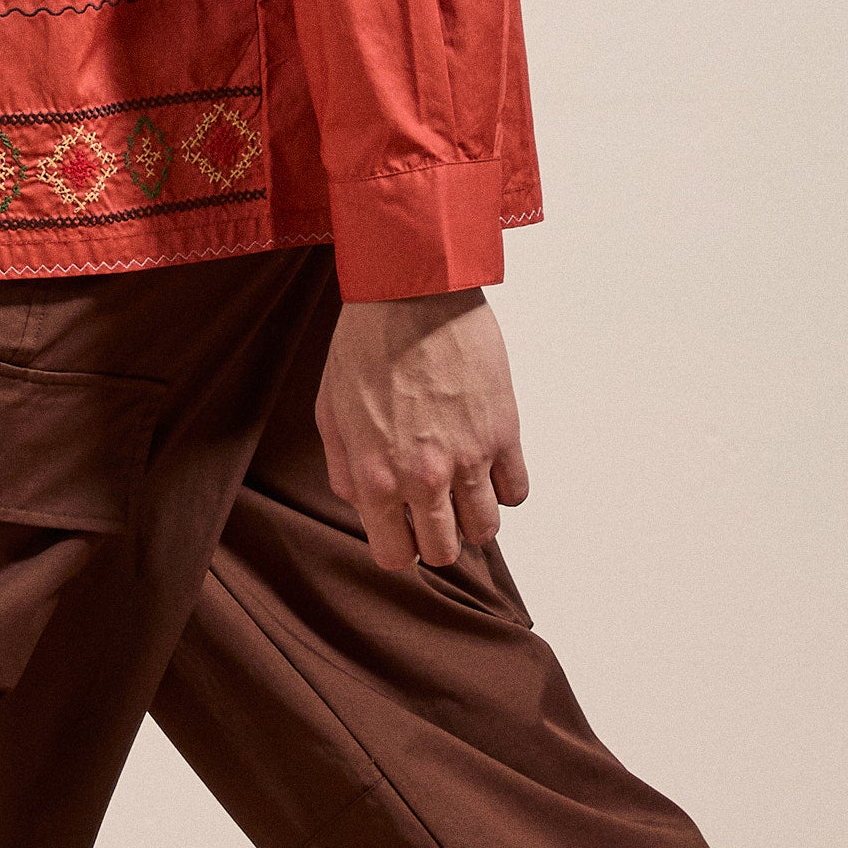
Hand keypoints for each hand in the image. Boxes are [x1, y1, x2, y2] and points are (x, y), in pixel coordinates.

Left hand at [314, 289, 529, 573]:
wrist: (411, 291)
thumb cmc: (365, 344)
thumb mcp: (330, 413)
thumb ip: (345, 471)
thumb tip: (365, 506)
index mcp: (375, 478)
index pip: (396, 555)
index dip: (400, 547)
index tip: (404, 530)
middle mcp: (424, 478)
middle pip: (444, 551)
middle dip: (437, 538)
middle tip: (435, 509)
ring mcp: (469, 458)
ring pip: (486, 530)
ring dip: (473, 518)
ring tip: (463, 489)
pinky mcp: (504, 432)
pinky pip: (516, 491)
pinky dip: (504, 487)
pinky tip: (488, 465)